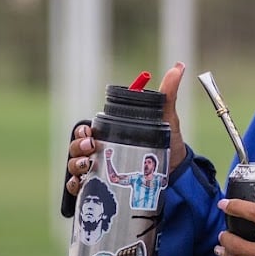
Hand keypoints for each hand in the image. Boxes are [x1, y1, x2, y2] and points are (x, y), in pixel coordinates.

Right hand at [64, 61, 187, 198]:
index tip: (89, 132)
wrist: (176, 176)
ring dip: (76, 165)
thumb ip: (168, 94)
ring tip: (88, 165)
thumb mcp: (166, 119)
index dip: (82, 131)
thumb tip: (179, 67)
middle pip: (77, 147)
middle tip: (91, 148)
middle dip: (78, 146)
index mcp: (110, 134)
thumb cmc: (167, 145)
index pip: (86, 130)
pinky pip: (79, 187)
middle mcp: (101, 152)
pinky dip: (75, 186)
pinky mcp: (102, 188)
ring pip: (75, 166)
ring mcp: (100, 171)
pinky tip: (81, 184)